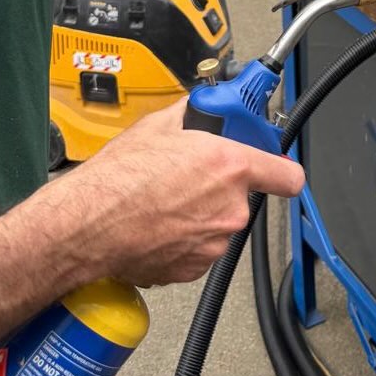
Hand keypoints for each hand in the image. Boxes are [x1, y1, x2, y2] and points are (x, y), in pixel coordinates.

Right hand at [54, 101, 303, 286]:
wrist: (88, 225)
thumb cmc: (118, 180)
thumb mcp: (157, 126)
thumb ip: (192, 115)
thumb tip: (199, 108)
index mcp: (230, 167)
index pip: (288, 176)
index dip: (283, 170)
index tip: (277, 167)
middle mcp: (229, 208)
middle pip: (242, 196)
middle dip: (221, 187)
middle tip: (189, 176)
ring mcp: (214, 242)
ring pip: (218, 223)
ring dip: (200, 214)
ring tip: (165, 201)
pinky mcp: (195, 268)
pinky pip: (199, 247)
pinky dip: (184, 238)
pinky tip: (157, 223)